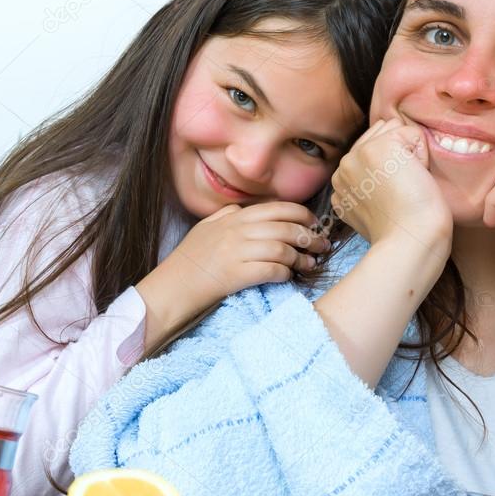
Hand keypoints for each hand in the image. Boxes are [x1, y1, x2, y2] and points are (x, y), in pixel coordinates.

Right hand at [136, 202, 328, 350]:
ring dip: (302, 259)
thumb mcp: (205, 228)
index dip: (302, 215)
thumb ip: (226, 215)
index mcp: (235, 217)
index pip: (278, 208)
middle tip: (322, 246)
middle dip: (310, 237)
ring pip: (283, 249)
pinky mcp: (237, 275)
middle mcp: (238, 231)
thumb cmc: (189, 260)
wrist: (172, 286)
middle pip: (286, 228)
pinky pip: (272, 270)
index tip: (313, 224)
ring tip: (310, 265)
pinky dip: (286, 273)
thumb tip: (244, 209)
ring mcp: (238, 252)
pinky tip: (288, 277)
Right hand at [331, 118, 451, 256]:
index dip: (391, 167)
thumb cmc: (403, 233)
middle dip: (399, 157)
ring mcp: (358, 155)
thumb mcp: (372, 209)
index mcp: (341, 182)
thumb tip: (390, 164)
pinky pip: (412, 134)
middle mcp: (343, 167)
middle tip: (402, 192)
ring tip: (407, 186)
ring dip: (409, 154)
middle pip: (381, 134)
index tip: (393, 198)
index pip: (369, 149)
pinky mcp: (379, 147)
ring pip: (395, 130)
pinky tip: (414, 180)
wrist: (410, 242)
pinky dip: (422, 156)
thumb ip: (370, 185)